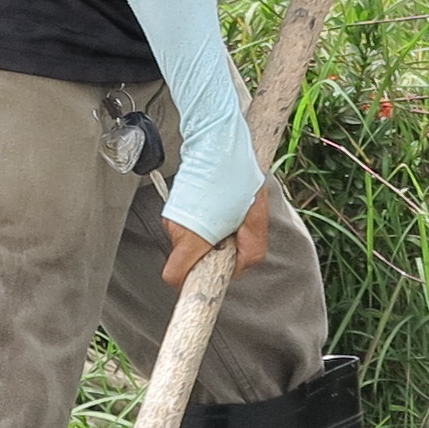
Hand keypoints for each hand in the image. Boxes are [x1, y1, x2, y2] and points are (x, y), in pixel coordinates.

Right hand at [159, 185, 274, 288]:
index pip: (175, 276)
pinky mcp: (173, 209)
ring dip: (208, 236)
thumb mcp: (256, 221)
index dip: (190, 282)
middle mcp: (176, 229)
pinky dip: (202, 225)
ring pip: (190, 243)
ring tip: (224, 215)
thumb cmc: (236, 179)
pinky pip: (188, 229)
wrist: (217, 145)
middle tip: (230, 233)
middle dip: (211, 253)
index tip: (208, 276)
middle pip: (188, 260)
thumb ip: (250, 253)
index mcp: (193, 236)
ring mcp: (172, 218)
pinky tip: (215, 208)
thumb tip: (237, 267)